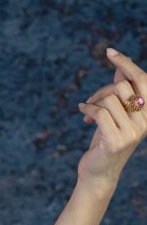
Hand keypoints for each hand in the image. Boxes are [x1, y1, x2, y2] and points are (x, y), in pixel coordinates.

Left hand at [77, 49, 146, 189]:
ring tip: (87, 112)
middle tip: (91, 101)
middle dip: (102, 89)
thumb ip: (120, 91)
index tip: (110, 52)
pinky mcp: (116, 141)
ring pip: (110, 98)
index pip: (142, 80)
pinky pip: (99, 112)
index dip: (126, 64)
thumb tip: (121, 65)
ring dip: (93, 102)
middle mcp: (145, 123)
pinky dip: (87, 111)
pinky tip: (83, 116)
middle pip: (122, 86)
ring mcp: (132, 133)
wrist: (98, 173)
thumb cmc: (106, 140)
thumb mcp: (115, 113)